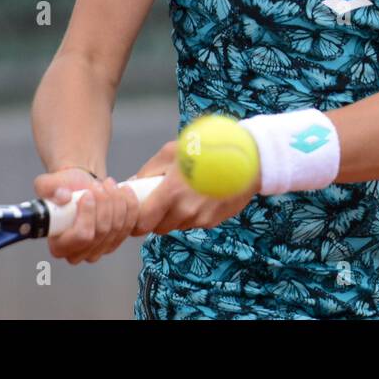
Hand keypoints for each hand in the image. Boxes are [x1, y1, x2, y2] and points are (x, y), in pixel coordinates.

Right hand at [32, 167, 140, 264]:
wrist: (79, 188)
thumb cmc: (62, 189)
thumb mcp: (47, 184)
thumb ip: (48, 188)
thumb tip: (63, 197)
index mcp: (59, 246)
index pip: (81, 236)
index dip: (88, 214)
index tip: (88, 194)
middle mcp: (79, 253)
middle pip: (102, 231)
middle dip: (104, 203)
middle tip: (98, 184)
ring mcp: (100, 250)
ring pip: (117, 227)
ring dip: (117, 201)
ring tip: (108, 184)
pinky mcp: (116, 241)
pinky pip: (130, 225)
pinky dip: (130, 206)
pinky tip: (124, 191)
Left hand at [127, 139, 259, 236]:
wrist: (247, 160)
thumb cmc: (205, 150)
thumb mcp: (171, 152)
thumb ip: (148, 171)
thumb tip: (132, 184)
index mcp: (170, 194)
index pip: (143, 223)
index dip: (136, 220)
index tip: (136, 212)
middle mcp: (185, 212)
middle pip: (158, 228)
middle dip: (154, 218)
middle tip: (157, 201)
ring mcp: (200, 219)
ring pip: (176, 226)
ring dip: (173, 216)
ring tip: (181, 195)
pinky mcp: (213, 222)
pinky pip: (193, 223)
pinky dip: (190, 214)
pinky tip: (198, 196)